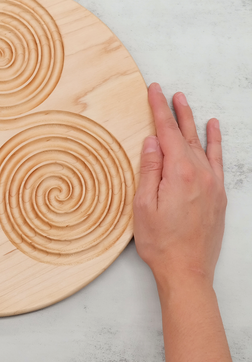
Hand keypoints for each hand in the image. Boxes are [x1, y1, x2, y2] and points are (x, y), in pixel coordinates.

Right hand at [133, 83, 226, 289]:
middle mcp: (200, 174)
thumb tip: (153, 141)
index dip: (159, 109)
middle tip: (169, 92)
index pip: (167, 132)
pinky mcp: (218, 194)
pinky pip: (218, 160)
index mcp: (178, 174)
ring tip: (186, 103)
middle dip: (175, 111)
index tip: (154, 91)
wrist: (187, 270)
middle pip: (185, 134)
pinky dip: (215, 142)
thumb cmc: (160, 241)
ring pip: (201, 144)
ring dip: (193, 122)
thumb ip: (149, 169)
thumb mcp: (143, 205)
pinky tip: (214, 130)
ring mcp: (212, 183)